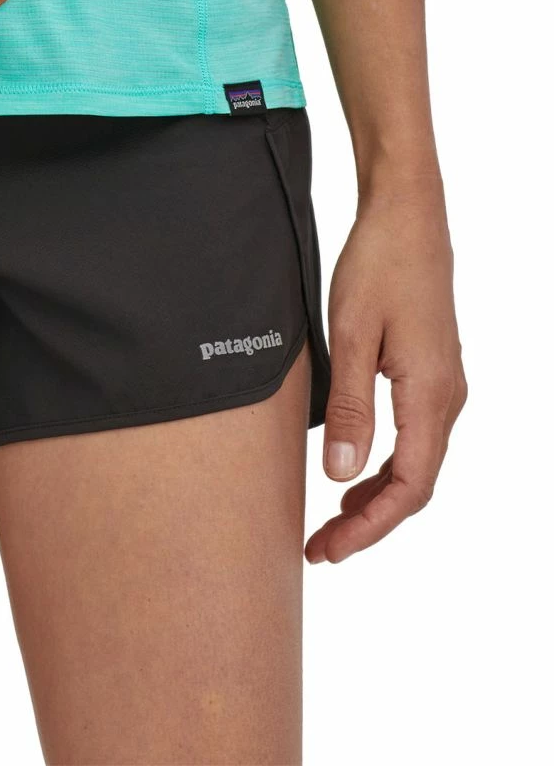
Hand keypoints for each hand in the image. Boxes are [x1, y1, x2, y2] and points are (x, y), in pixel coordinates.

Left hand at [305, 183, 466, 562]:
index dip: (368, 527)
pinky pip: (413, 436)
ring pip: (416, 463)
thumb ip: (348, 409)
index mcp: (431, 396)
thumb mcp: (352, 337)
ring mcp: (443, 386)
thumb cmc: (378, 267)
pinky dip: (384, 464)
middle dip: (368, 521)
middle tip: (319, 546)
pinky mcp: (430, 372)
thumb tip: (340, 476)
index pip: (408, 487)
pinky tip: (354, 469)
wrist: (406, 216)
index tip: (328, 549)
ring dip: (376, 496)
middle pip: (414, 485)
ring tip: (330, 519)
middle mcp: (447, 399)